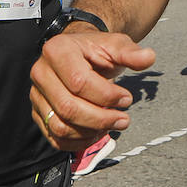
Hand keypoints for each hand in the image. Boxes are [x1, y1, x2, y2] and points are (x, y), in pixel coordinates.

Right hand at [29, 26, 155, 151]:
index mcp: (57, 50)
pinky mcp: (39, 113)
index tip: (127, 98)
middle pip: (68, 107)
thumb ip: (131, 53)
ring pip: (60, 126)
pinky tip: (98, 134)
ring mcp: (37, 95)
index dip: (106, 96)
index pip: (79, 82)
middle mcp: (41, 73)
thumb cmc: (97, 49)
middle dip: (100, 118)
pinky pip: (54, 137)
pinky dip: (77, 142)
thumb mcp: (116, 45)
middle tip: (123, 119)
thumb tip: (149, 57)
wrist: (79, 53)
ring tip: (112, 125)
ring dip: (90, 132)